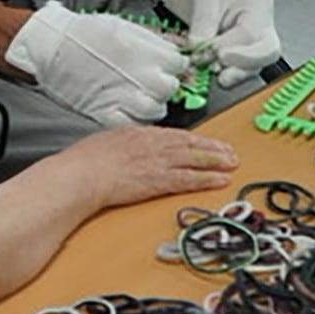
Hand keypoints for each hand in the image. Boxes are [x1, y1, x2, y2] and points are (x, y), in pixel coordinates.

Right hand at [4, 1, 187, 124]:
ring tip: (142, 98)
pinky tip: (128, 110)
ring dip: (153, 105)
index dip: (174, 65)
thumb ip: (153, 40)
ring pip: (156, 111)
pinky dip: (133, 119)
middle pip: (170, 89)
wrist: (52, 45)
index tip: (169, 65)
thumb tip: (174, 47)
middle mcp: (143, 76)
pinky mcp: (107, 112)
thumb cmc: (85, 33)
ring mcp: (126, 97)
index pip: (180, 64)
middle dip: (165, 85)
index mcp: (149, 52)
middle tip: (153, 81)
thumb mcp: (125, 27)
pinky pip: (131, 124)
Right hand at [61, 126, 237, 208]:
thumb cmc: (85, 161)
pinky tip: (220, 180)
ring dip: (216, 161)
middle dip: (211, 147)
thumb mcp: (106, 143)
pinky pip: (190, 178)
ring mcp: (158, 161)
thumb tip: (125, 146)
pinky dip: (207, 179)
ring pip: (195, 159)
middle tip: (229, 151)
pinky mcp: (160, 180)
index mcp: (139, 133)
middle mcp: (153, 143)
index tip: (205, 141)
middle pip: (189, 143)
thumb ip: (122, 144)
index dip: (193, 139)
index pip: (173, 135)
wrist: (82, 174)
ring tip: (232, 163)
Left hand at [158, 0, 280, 87]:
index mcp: (256, 0)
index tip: (208, 50)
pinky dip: (229, 75)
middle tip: (217, 68)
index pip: (250, 30)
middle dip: (242, 64)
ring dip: (235, 74)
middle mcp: (260, 21)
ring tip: (215, 76)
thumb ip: (202, 18)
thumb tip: (198, 47)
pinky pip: (241, 69)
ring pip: (256, 64)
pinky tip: (214, 76)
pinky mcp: (240, 53)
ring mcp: (253, 39)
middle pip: (266, 51)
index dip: (229, 45)